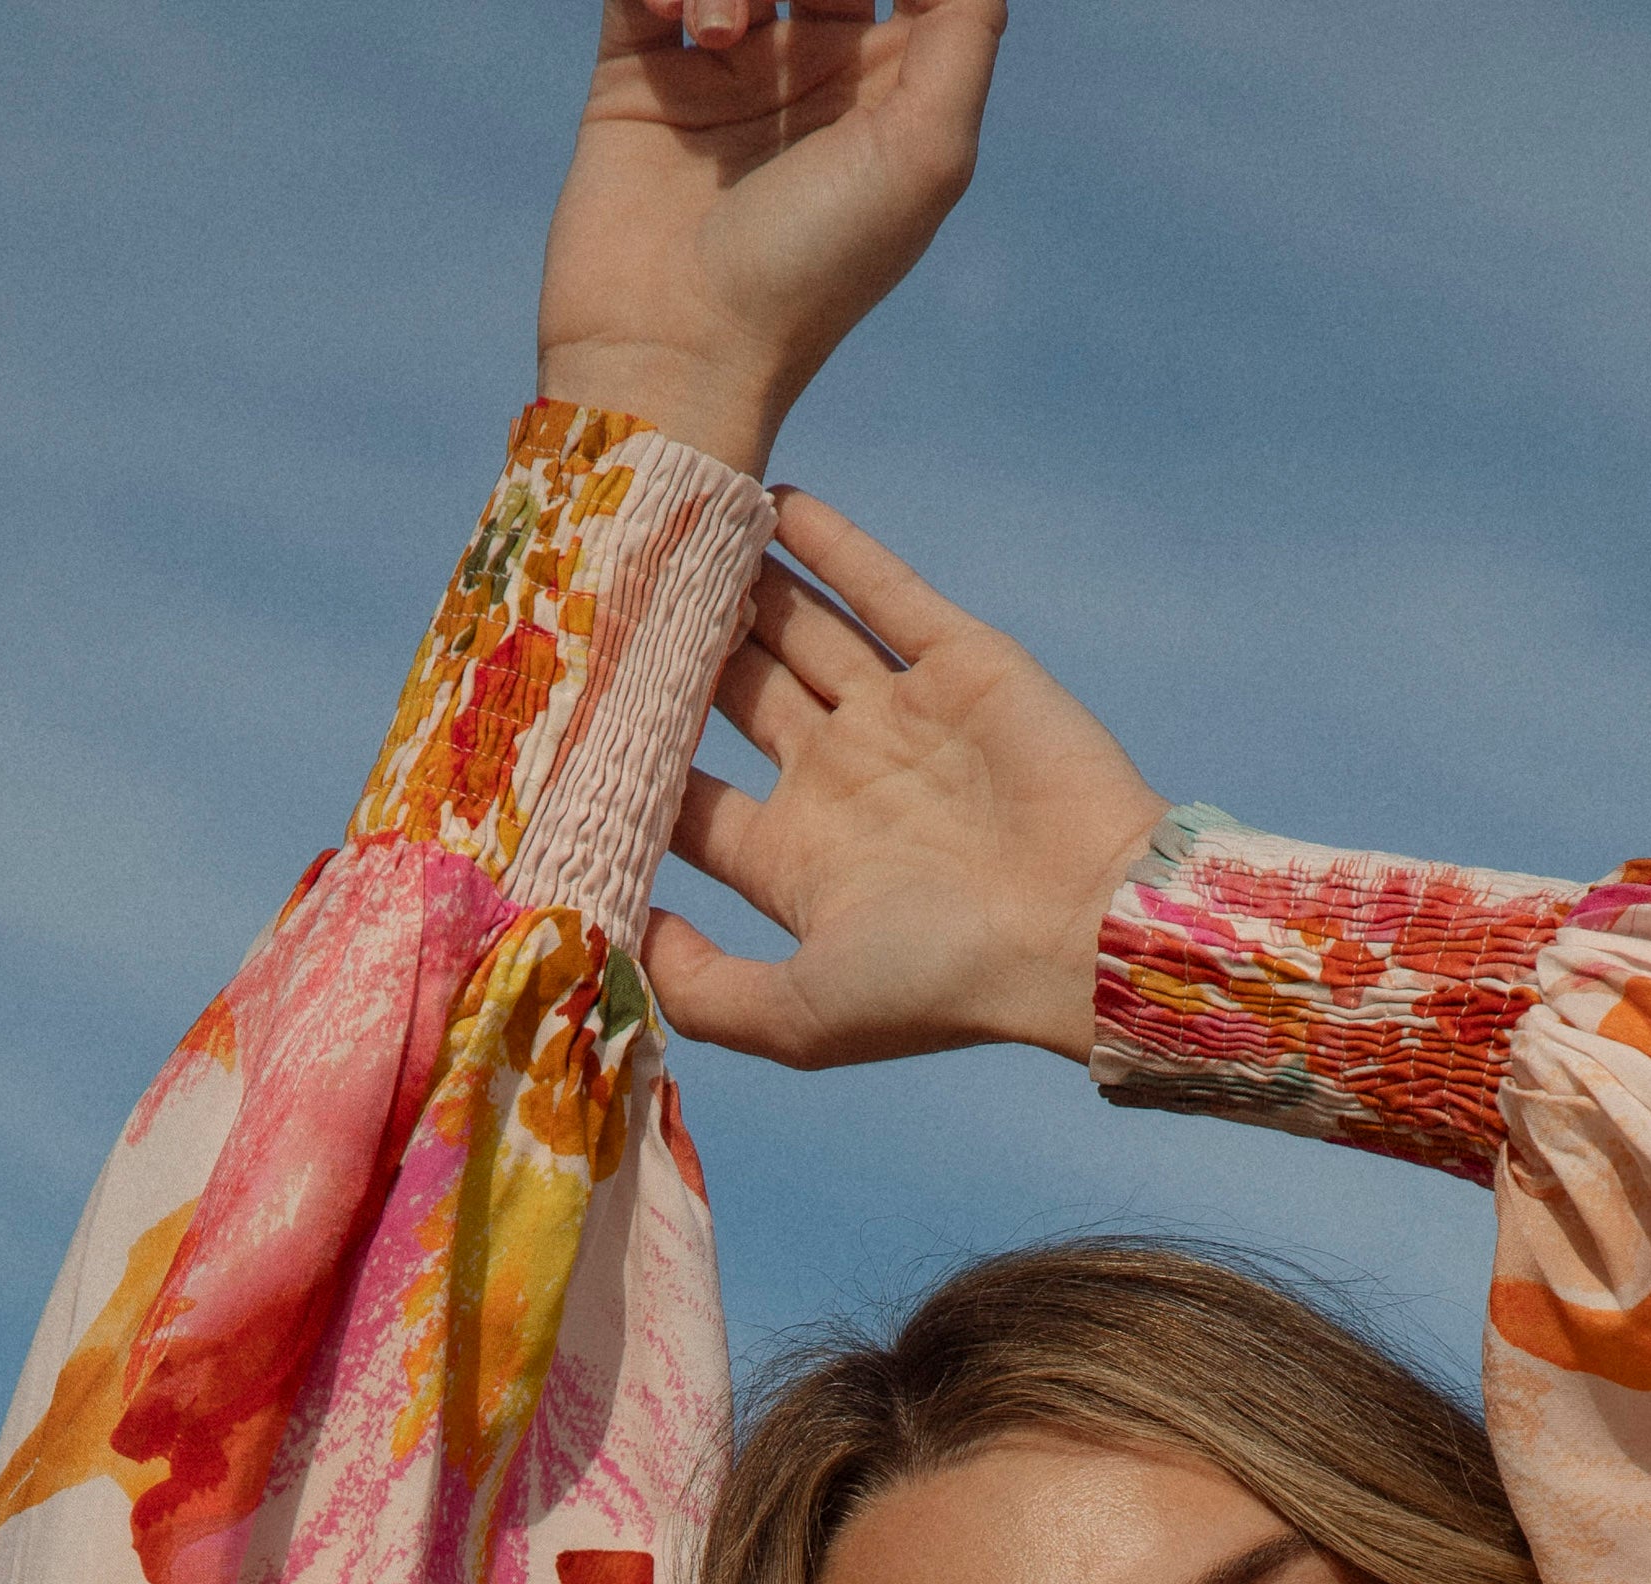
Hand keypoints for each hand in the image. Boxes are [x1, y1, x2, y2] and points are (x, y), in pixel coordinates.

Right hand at [537, 0, 1003, 481]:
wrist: (671, 352)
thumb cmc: (810, 272)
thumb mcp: (926, 154)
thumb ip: (966, 29)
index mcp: (891, 91)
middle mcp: (812, 70)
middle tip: (797, 1)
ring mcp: (726, 66)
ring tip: (717, 36)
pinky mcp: (641, 69)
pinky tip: (677, 21)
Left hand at [650, 497, 1168, 1067]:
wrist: (1087, 929)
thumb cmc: (945, 983)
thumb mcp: (802, 1018)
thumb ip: (702, 987)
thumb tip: (609, 935)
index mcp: (803, 864)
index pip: (695, 804)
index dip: (632, 763)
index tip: (563, 716)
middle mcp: (846, 785)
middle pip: (738, 701)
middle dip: (675, 654)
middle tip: (601, 594)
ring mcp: (903, 720)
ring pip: (799, 633)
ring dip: (739, 585)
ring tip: (669, 528)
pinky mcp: (960, 664)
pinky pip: (880, 587)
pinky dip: (827, 542)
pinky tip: (766, 498)